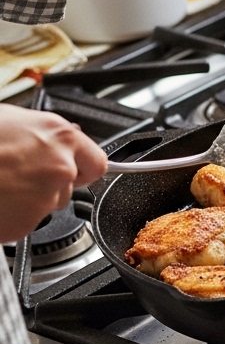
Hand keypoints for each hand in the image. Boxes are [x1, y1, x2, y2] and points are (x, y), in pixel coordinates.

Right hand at [0, 105, 106, 241]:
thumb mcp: (8, 120)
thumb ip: (40, 133)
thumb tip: (52, 138)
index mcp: (59, 136)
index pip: (96, 161)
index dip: (82, 166)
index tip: (74, 168)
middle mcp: (60, 167)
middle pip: (72, 185)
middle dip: (52, 183)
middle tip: (21, 175)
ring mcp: (45, 197)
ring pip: (49, 204)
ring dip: (30, 198)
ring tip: (2, 183)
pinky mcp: (26, 222)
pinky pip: (26, 221)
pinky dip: (13, 214)